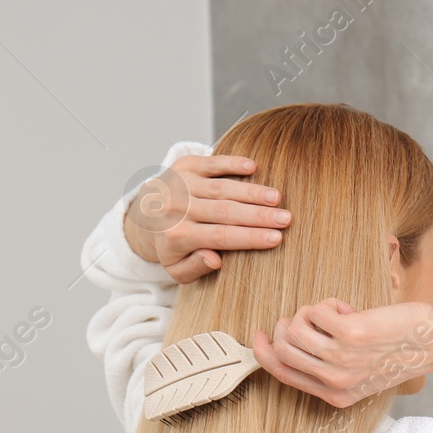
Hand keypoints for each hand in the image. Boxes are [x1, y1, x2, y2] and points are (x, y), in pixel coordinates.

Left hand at [124, 154, 289, 282]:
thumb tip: (215, 260)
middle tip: (286, 218)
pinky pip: (211, 163)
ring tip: (277, 197)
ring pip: (221, 188)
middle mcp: (175, 208)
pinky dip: (231, 163)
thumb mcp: (178, 269)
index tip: (277, 238)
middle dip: (259, 215)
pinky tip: (253, 167)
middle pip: (224, 211)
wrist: (145, 216)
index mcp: (176, 236)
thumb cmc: (172, 247)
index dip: (250, 237)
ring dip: (252, 192)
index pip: (220, 236)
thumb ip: (196, 268)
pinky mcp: (184, 165)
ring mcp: (180, 184)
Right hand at [251, 299, 432, 407]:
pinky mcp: (350, 334)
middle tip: (307, 317)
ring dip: (307, 312)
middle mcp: (335, 382)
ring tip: (332, 313)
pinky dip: (326, 303)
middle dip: (286, 326)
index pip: (282, 375)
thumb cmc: (400, 352)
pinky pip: (315, 312)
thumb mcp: (363, 374)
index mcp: (335, 395)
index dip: (264, 353)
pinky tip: (348, 308)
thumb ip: (330, 368)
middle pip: (282, 351)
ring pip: (293, 330)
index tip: (258, 334)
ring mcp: (342, 359)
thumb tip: (290, 341)